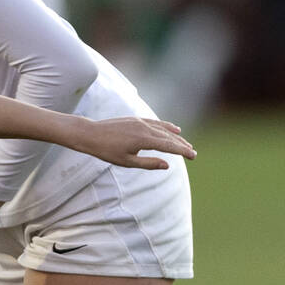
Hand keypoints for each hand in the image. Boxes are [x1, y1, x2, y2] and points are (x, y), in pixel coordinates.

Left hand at [73, 116, 195, 169]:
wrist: (90, 134)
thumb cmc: (106, 151)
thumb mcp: (127, 161)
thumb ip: (148, 163)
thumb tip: (167, 165)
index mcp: (143, 139)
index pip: (168, 146)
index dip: (182, 151)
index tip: (193, 156)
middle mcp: (144, 128)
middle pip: (168, 137)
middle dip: (181, 145)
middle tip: (193, 153)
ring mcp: (140, 122)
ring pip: (163, 129)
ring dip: (176, 136)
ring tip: (186, 143)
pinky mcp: (135, 119)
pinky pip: (155, 122)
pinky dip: (166, 126)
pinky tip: (173, 129)